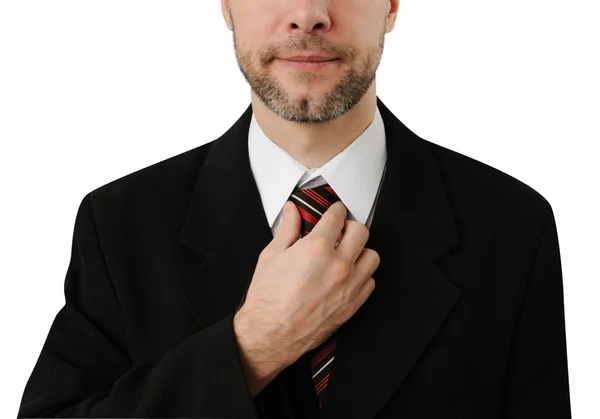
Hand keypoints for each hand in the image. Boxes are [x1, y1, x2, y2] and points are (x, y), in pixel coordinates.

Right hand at [235, 200, 379, 365]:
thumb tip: (292, 211)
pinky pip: (370, 281)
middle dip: (350, 226)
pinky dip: (362, 275)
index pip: (336, 216)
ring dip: (360, 251)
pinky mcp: (353, 304)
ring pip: (372, 256)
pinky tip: (347, 276)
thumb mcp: (271, 255)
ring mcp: (349, 285)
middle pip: (360, 231)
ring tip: (346, 254)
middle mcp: (338, 265)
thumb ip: (287, 229)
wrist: (270, 334)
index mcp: (316, 248)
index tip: (334, 211)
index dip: (335, 209)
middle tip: (340, 231)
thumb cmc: (268, 299)